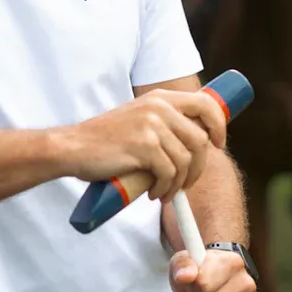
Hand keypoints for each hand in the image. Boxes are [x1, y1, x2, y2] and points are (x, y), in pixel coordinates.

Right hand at [55, 88, 226, 203]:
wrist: (73, 147)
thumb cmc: (105, 140)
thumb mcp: (138, 118)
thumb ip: (163, 121)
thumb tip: (197, 140)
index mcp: (160, 98)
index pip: (206, 105)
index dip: (219, 126)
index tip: (217, 145)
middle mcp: (158, 107)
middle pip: (200, 139)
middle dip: (199, 167)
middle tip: (187, 182)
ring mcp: (151, 125)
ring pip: (186, 160)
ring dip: (180, 183)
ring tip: (165, 191)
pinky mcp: (144, 146)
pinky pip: (170, 173)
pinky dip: (166, 188)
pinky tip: (154, 193)